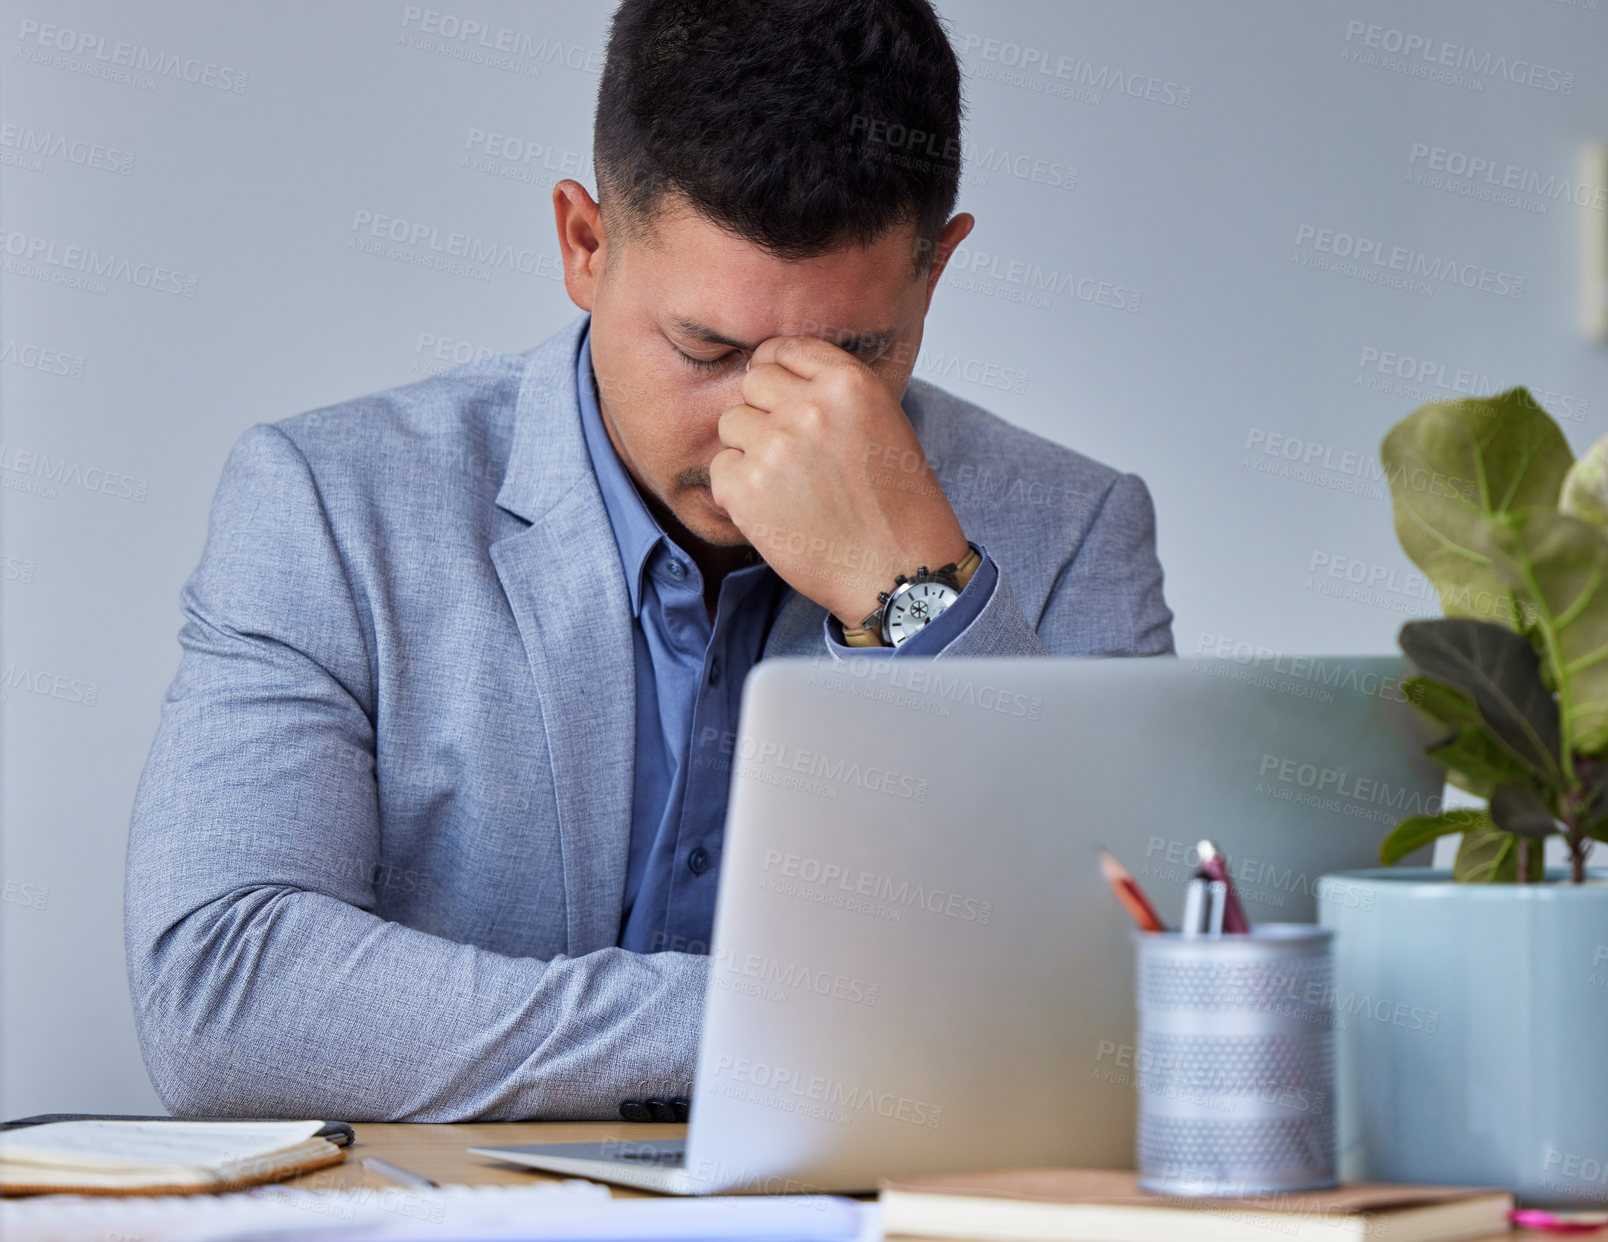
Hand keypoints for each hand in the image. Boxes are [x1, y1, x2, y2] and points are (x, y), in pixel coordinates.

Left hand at [709, 335, 967, 626]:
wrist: (899, 571)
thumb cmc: (898, 506)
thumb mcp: (884, 423)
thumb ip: (834, 393)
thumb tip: (778, 374)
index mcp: (848, 383)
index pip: (782, 349)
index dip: (776, 373)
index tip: (779, 399)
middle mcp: (809, 407)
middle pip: (751, 383)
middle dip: (763, 413)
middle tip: (788, 453)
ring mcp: (775, 446)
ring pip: (731, 425)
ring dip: (749, 452)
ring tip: (787, 486)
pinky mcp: (748, 488)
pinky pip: (720, 469)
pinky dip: (737, 491)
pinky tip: (774, 511)